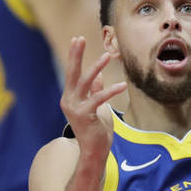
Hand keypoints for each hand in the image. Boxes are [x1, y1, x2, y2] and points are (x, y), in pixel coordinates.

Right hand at [59, 37, 125, 161]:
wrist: (93, 151)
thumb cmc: (96, 129)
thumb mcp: (96, 107)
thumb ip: (95, 91)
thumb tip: (99, 76)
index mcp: (70, 97)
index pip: (72, 73)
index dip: (74, 56)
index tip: (77, 40)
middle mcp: (69, 100)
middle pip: (72, 73)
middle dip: (76, 54)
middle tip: (79, 38)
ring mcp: (75, 107)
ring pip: (85, 82)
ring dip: (96, 67)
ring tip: (107, 55)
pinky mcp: (85, 114)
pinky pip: (99, 98)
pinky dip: (111, 90)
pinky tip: (122, 85)